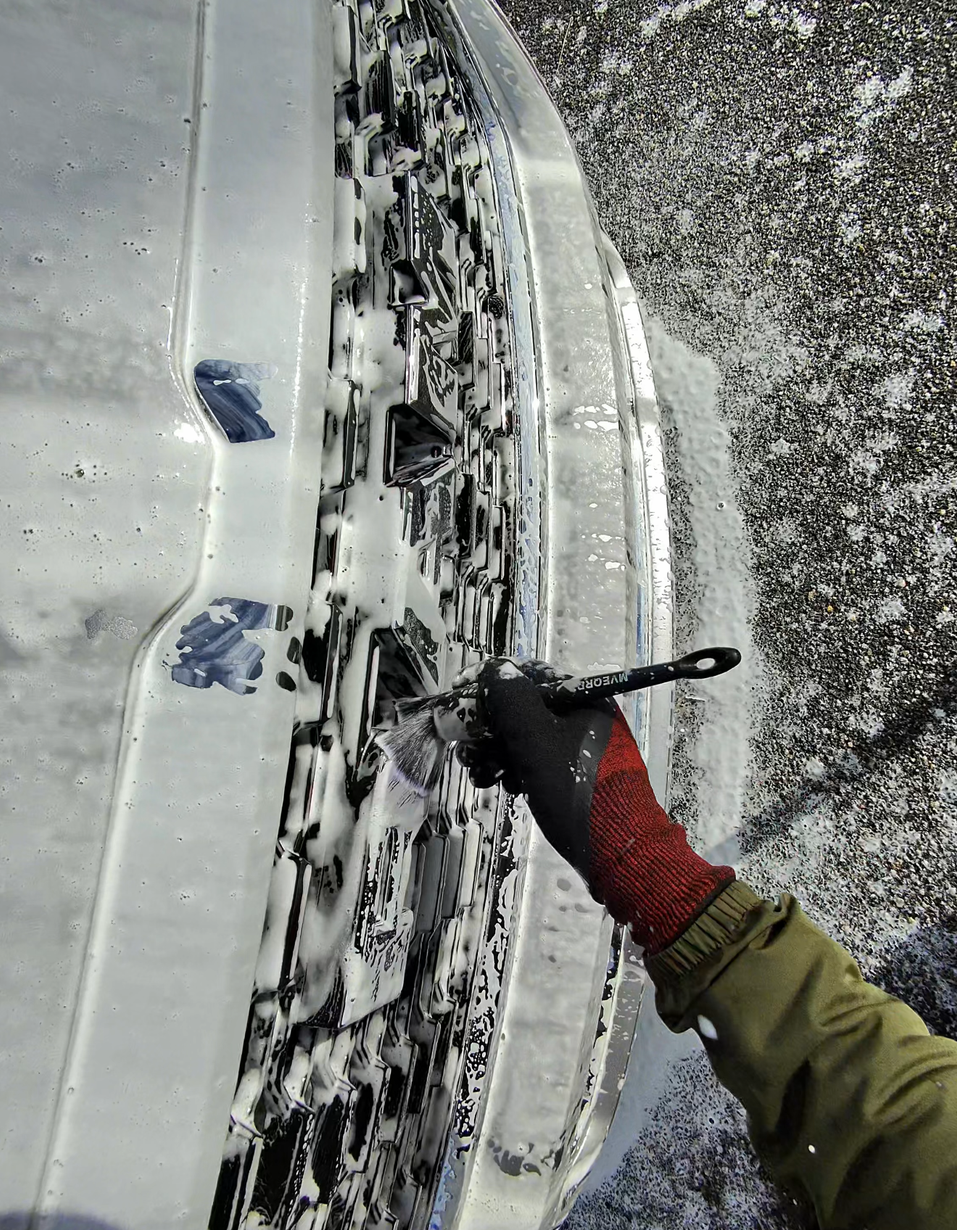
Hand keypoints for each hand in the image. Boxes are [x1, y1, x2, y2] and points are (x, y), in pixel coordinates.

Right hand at [456, 658, 734, 954]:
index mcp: (584, 697)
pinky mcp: (578, 777)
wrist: (619, 852)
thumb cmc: (576, 790)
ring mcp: (583, 748)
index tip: (461, 696)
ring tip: (481, 775)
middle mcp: (586, 716)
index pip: (530, 675)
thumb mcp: (536, 740)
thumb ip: (512, 700)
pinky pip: (540, 762)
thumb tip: (495, 669)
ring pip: (529, 738)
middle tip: (466, 747)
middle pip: (525, 708)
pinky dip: (518, 769)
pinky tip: (503, 787)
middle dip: (491, 726)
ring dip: (499, 751)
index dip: (492, 682)